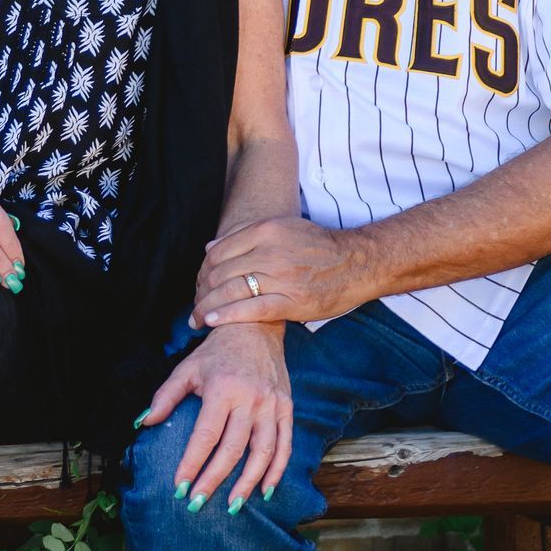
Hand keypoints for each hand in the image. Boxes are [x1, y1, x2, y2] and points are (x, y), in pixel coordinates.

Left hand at [139, 323, 291, 511]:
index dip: (192, 463)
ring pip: (263, 452)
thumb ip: (165, 397)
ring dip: (247, 482)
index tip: (179, 486)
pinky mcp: (287, 407)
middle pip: (232, 449)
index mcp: (223, 389)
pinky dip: (277, 470)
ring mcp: (272, 405)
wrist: (256, 327)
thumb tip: (144, 423)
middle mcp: (250, 398)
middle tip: (197, 502)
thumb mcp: (186, 369)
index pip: (205, 436)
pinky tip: (265, 490)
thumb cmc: (216, 352)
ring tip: (232, 505)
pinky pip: (285, 445)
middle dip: (214, 479)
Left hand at [192, 215, 376, 329]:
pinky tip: (213, 321)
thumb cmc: (318, 248)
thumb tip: (209, 248)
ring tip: (196, 319)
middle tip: (194, 306)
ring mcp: (282, 277)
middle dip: (201, 292)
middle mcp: (271, 252)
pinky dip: (228, 315)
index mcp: (266, 231)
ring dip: (207, 307)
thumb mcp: (284, 228)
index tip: (198, 285)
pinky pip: (251, 309)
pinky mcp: (292, 302)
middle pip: (221, 273)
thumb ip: (246, 236)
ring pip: (231, 291)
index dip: (202, 271)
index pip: (219, 252)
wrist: (356, 263)